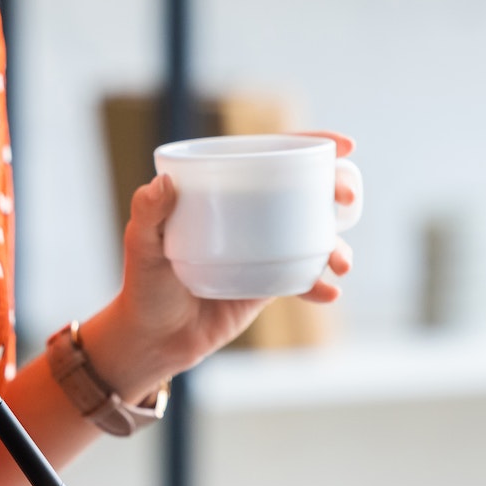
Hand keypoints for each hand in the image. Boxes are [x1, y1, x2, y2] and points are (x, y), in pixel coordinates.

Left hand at [83, 131, 356, 398]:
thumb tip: (163, 182)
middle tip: (344, 197)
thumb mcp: (141, 246)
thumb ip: (148, 213)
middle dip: (336, 188)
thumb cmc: (142, 287)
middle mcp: (247, 214)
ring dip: (337, 243)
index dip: (310, 145)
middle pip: (302, 190)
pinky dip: (320, 284)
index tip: (343, 145)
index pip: (268, 155)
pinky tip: (328, 293)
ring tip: (340, 262)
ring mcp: (262, 248)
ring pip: (312, 235)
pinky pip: (304, 279)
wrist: (154, 341)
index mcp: (222, 190)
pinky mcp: (269, 284)